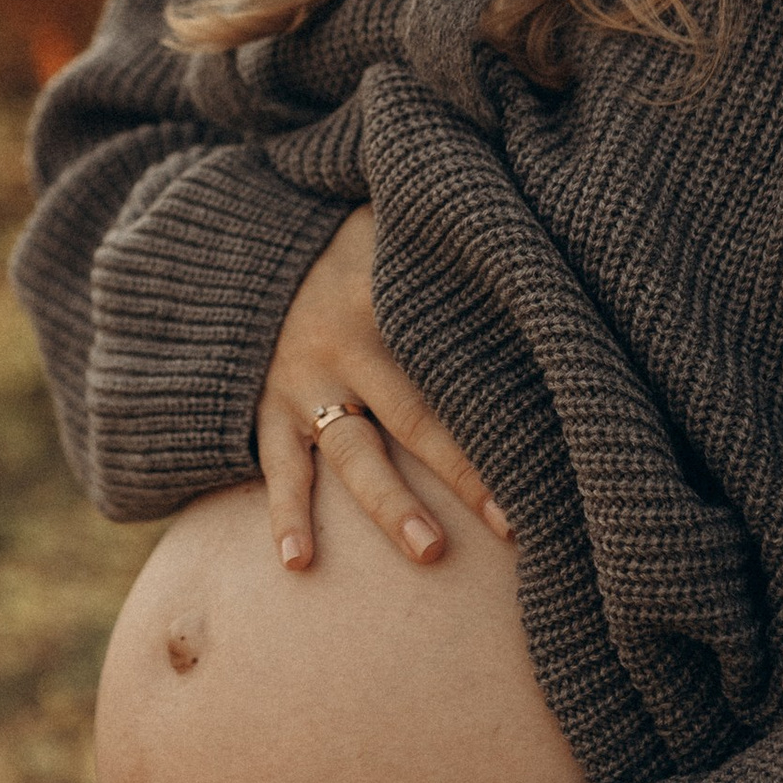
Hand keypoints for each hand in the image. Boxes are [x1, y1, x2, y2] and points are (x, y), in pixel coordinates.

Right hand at [259, 207, 511, 570]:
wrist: (231, 244)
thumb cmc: (338, 238)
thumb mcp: (385, 220)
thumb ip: (444, 235)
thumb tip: (524, 228)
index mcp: (387, 299)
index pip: (454, 357)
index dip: (502, 401)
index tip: (551, 447)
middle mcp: (347, 347)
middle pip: (418, 417)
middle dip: (464, 471)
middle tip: (513, 524)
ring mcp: (303, 384)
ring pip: (355, 455)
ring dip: (392, 505)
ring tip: (430, 552)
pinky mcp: (265, 411)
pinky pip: (278, 468)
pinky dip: (286, 515)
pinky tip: (298, 563)